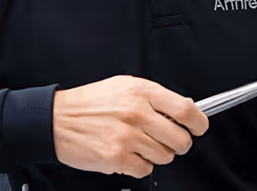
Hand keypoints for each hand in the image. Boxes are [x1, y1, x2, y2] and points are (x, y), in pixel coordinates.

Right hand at [52, 76, 208, 177]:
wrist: (57, 120)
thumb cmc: (90, 103)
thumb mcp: (125, 86)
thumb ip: (154, 97)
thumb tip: (183, 109)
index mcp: (142, 92)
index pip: (185, 109)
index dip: (199, 122)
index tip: (200, 127)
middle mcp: (137, 113)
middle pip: (180, 138)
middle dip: (179, 143)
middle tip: (169, 140)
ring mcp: (128, 137)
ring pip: (165, 156)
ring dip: (157, 154)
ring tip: (140, 144)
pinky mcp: (117, 158)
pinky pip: (145, 169)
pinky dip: (140, 165)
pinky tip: (128, 154)